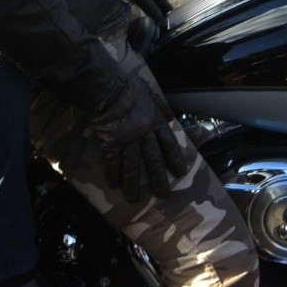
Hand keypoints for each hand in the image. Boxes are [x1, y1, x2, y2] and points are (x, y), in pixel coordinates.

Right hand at [89, 74, 186, 202]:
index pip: (169, 144)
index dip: (175, 159)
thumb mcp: (149, 92)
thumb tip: (170, 118)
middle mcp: (143, 135)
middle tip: (163, 196)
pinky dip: (113, 174)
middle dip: (159, 180)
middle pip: (153, 161)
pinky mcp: (111, 143)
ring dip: (133, 184)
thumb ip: (160, 105)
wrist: (106, 88)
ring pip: (132, 166)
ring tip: (133, 199)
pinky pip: (112, 162)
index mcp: (155, 121)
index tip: (180, 173)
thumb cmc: (128, 87)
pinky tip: (113, 185)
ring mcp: (127, 141)